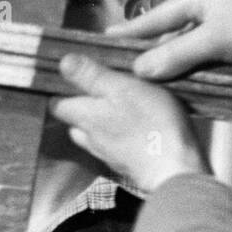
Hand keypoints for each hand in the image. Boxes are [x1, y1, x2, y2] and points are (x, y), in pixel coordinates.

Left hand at [51, 55, 209, 192]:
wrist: (175, 169)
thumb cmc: (150, 124)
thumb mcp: (122, 88)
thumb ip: (91, 76)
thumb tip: (63, 62)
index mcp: (84, 117)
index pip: (56, 105)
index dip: (62, 91)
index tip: (74, 79)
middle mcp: (89, 139)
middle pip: (74, 121)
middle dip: (82, 107)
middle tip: (102, 90)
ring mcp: (107, 155)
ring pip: (93, 136)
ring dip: (101, 124)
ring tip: (120, 109)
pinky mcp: (126, 165)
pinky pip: (114, 148)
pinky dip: (119, 137)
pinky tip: (136, 129)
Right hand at [105, 0, 231, 79]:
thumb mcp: (217, 40)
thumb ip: (177, 54)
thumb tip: (139, 69)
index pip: (157, 16)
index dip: (130, 31)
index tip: (104, 42)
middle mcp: (214, 9)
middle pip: (172, 34)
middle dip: (150, 53)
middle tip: (122, 72)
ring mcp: (231, 27)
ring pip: (192, 50)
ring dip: (175, 68)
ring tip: (149, 87)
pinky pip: (210, 60)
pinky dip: (197, 74)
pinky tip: (187, 89)